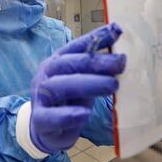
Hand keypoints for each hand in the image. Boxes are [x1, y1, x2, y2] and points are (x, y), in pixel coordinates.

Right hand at [29, 23, 125, 152]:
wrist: (46, 130)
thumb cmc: (68, 102)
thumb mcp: (83, 82)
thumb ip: (97, 70)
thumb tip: (121, 57)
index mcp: (58, 61)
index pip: (76, 46)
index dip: (96, 37)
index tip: (117, 30)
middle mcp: (47, 75)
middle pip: (69, 64)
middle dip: (96, 62)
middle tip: (121, 63)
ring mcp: (41, 97)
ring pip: (59, 86)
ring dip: (87, 84)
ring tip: (112, 85)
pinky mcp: (39, 120)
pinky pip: (50, 116)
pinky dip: (67, 115)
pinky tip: (84, 114)